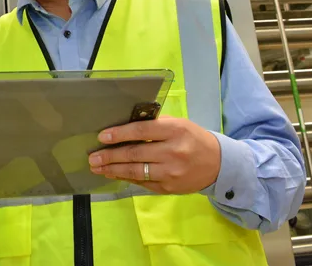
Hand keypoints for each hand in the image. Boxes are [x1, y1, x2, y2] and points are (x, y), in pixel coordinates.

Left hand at [88, 116, 220, 194]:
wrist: (218, 164)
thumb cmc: (193, 138)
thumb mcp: (178, 124)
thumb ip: (155, 125)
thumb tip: (124, 127)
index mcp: (174, 131)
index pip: (142, 131)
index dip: (120, 133)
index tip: (102, 136)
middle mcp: (173, 152)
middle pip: (135, 154)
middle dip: (110, 156)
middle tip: (92, 157)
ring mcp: (171, 172)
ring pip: (136, 171)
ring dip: (113, 170)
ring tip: (97, 167)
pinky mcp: (169, 187)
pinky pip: (143, 182)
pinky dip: (127, 178)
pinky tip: (114, 174)